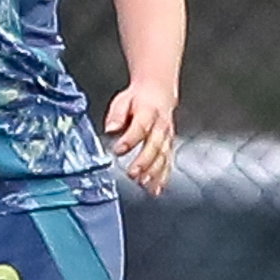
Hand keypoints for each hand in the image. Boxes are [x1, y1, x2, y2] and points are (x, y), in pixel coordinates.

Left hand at [102, 78, 177, 195]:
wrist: (159, 91)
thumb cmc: (138, 98)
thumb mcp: (123, 100)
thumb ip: (116, 115)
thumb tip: (110, 128)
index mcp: (148, 111)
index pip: (140, 127)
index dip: (129, 140)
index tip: (118, 150)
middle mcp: (160, 125)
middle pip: (154, 145)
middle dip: (144, 161)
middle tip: (133, 174)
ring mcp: (167, 137)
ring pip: (163, 156)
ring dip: (155, 172)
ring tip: (144, 184)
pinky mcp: (169, 145)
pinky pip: (168, 162)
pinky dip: (163, 177)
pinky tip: (156, 188)